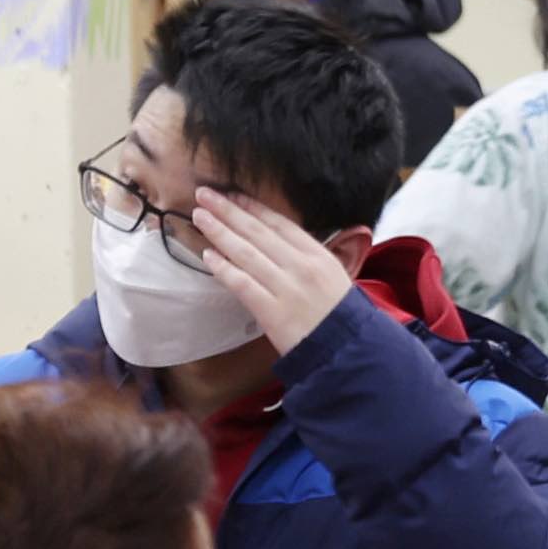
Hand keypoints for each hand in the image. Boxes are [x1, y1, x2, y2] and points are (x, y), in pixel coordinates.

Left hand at [179, 190, 356, 356]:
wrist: (348, 353)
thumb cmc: (341, 319)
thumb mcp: (334, 279)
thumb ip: (310, 260)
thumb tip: (279, 246)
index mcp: (319, 256)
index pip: (279, 224)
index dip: (253, 207)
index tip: (232, 195)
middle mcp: (301, 266)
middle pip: (257, 231)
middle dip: (228, 210)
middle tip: (204, 195)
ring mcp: (286, 288)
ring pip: (246, 253)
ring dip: (219, 232)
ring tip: (199, 216)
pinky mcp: (272, 312)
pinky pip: (242, 284)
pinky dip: (223, 268)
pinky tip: (207, 256)